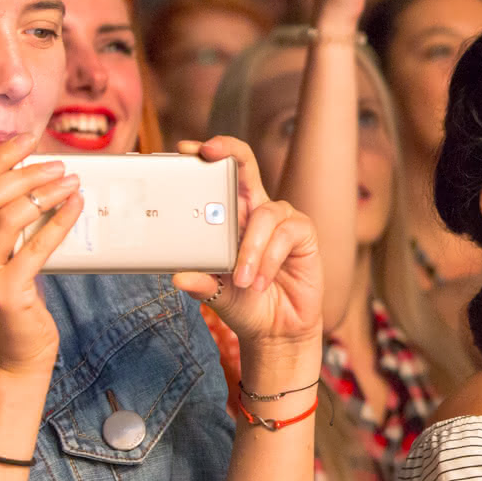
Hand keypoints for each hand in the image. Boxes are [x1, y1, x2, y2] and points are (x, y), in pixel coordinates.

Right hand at [0, 135, 82, 376]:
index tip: (27, 140)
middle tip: (58, 163)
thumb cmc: (15, 302)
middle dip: (25, 172)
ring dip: (44, 192)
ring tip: (71, 181)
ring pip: (7, 216)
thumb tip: (38, 179)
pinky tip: (76, 207)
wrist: (15, 356)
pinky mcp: (4, 293)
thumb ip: (4, 226)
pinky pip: (36, 246)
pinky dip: (59, 221)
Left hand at [174, 138, 323, 378]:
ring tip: (241, 279)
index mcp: (232, 217)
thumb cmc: (245, 303)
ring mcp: (282, 221)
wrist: (277, 330)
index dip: (208, 156)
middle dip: (229, 153)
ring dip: (251, 249)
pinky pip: (286, 235)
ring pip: (265, 214)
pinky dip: (270, 260)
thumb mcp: (215, 293)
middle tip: (209, 152)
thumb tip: (178, 276)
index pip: (221, 176)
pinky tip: (261, 281)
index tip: (187, 149)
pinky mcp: (304, 235)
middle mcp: (257, 211)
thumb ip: (201, 282)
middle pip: (246, 167)